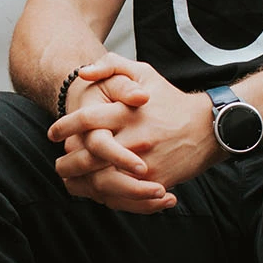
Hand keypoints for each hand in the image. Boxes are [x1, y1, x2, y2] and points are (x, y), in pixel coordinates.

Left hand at [47, 55, 219, 210]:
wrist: (208, 128)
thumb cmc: (170, 100)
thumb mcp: (144, 73)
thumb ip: (112, 66)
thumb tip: (83, 74)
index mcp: (129, 112)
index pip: (87, 121)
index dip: (64, 127)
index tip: (53, 133)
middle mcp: (135, 139)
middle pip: (88, 156)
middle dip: (67, 162)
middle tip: (60, 163)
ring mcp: (146, 163)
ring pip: (102, 181)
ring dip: (82, 183)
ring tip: (72, 180)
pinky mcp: (156, 182)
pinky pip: (124, 195)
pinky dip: (106, 196)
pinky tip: (96, 191)